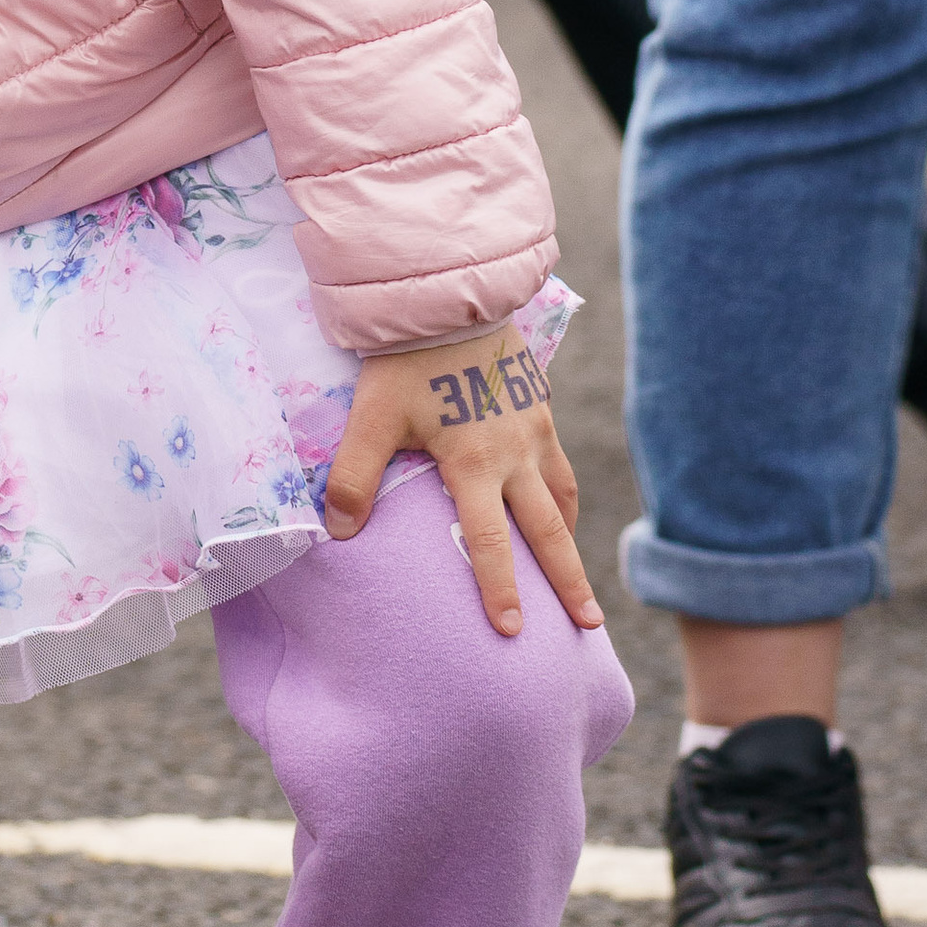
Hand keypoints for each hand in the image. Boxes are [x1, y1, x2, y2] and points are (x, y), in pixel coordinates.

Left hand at [323, 323, 601, 638]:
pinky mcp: (539, 407)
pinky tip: (561, 503)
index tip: (510, 631)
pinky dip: (565, 493)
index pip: (489, 542)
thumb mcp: (371, 417)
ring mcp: (534, 430)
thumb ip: (353, 477)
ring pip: (563, 497)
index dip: (500, 589)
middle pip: (548, 531)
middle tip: (588, 626)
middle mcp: (516, 454)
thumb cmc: (405, 359)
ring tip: (578, 575)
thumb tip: (338, 533)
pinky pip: (561, 463)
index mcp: (475, 464)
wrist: (448, 295)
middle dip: (568, 582)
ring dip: (571, 538)